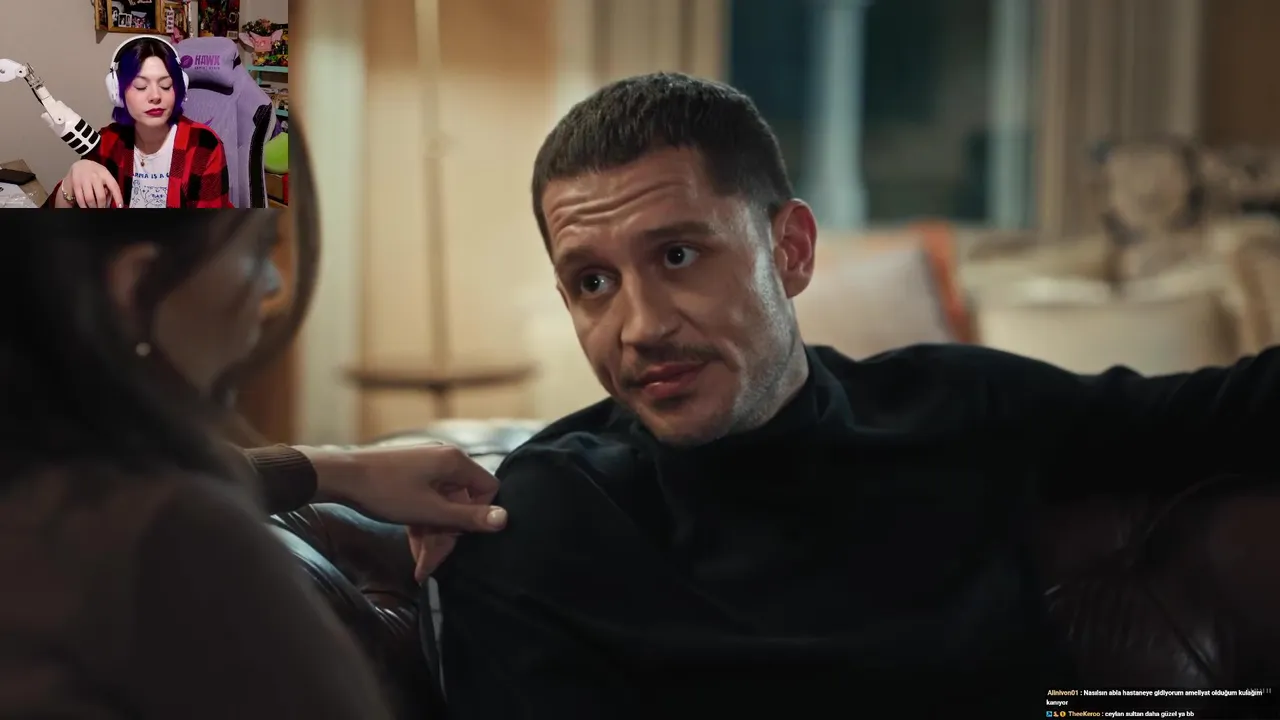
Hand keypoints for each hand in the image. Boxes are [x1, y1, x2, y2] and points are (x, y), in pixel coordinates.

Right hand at [62, 159, 121, 207]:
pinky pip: (80, 199)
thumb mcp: (105, 175)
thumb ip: (109, 187)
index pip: (114, 187)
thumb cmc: (95, 172)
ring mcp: (84, 180)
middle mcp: (94, 176)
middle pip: (100, 197)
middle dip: (102, 206)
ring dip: (93, 207)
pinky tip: (86, 207)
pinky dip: (83, 206)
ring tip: (95, 208)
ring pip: (89, 199)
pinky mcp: (75, 184)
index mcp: (105, 174)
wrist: (80, 164)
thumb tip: (110, 203)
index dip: (118, 198)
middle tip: (103, 208)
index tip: (120, 206)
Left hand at [298, 443, 506, 581]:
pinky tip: (414, 550)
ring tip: (419, 565)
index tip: (459, 537)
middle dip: (448, 536)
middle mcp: (445, 459)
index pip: (487, 490)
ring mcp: (427, 467)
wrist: (340, 477)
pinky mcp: (411, 476)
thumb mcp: (429, 512)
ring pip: (443, 507)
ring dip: (433, 536)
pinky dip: (423, 525)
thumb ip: (468, 518)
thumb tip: (505, 519)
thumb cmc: (385, 492)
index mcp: (455, 461)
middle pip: (462, 503)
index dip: (478, 517)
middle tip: (431, 565)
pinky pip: (428, 503)